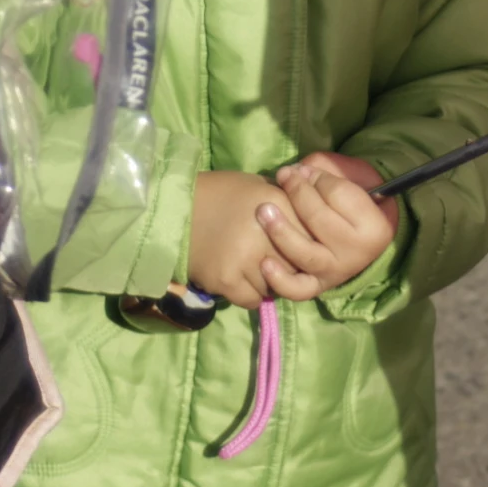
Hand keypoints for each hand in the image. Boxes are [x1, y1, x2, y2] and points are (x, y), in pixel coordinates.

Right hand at [187, 170, 300, 309]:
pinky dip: (251, 293)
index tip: (301, 247)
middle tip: (277, 262)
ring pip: (275, 286)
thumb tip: (312, 224)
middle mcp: (266, 233)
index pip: (311, 236)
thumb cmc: (220, 193)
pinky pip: (253, 299)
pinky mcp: (226, 279)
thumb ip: (287, 205)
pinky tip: (241, 278)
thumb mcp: (258, 187)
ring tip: (255, 268)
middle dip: (290, 266)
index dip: (307, 244)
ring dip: (269, 282)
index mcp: (277, 204)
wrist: (175, 208)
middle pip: (296, 265)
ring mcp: (246, 259)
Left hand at [257, 152, 400, 299]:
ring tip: (264, 211)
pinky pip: (297, 289)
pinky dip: (280, 280)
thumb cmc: (354, 201)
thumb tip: (295, 173)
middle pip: (319, 219)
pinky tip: (265, 263)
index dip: (316, 177)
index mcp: (374, 226)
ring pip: (306, 254)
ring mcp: (336, 273)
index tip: (303, 170)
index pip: (338, 194)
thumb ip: (326, 170)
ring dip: (281, 232)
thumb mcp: (350, 178)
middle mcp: (357, 254)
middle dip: (297, 192)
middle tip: (283, 176)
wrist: (362, 237)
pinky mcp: (317, 287)